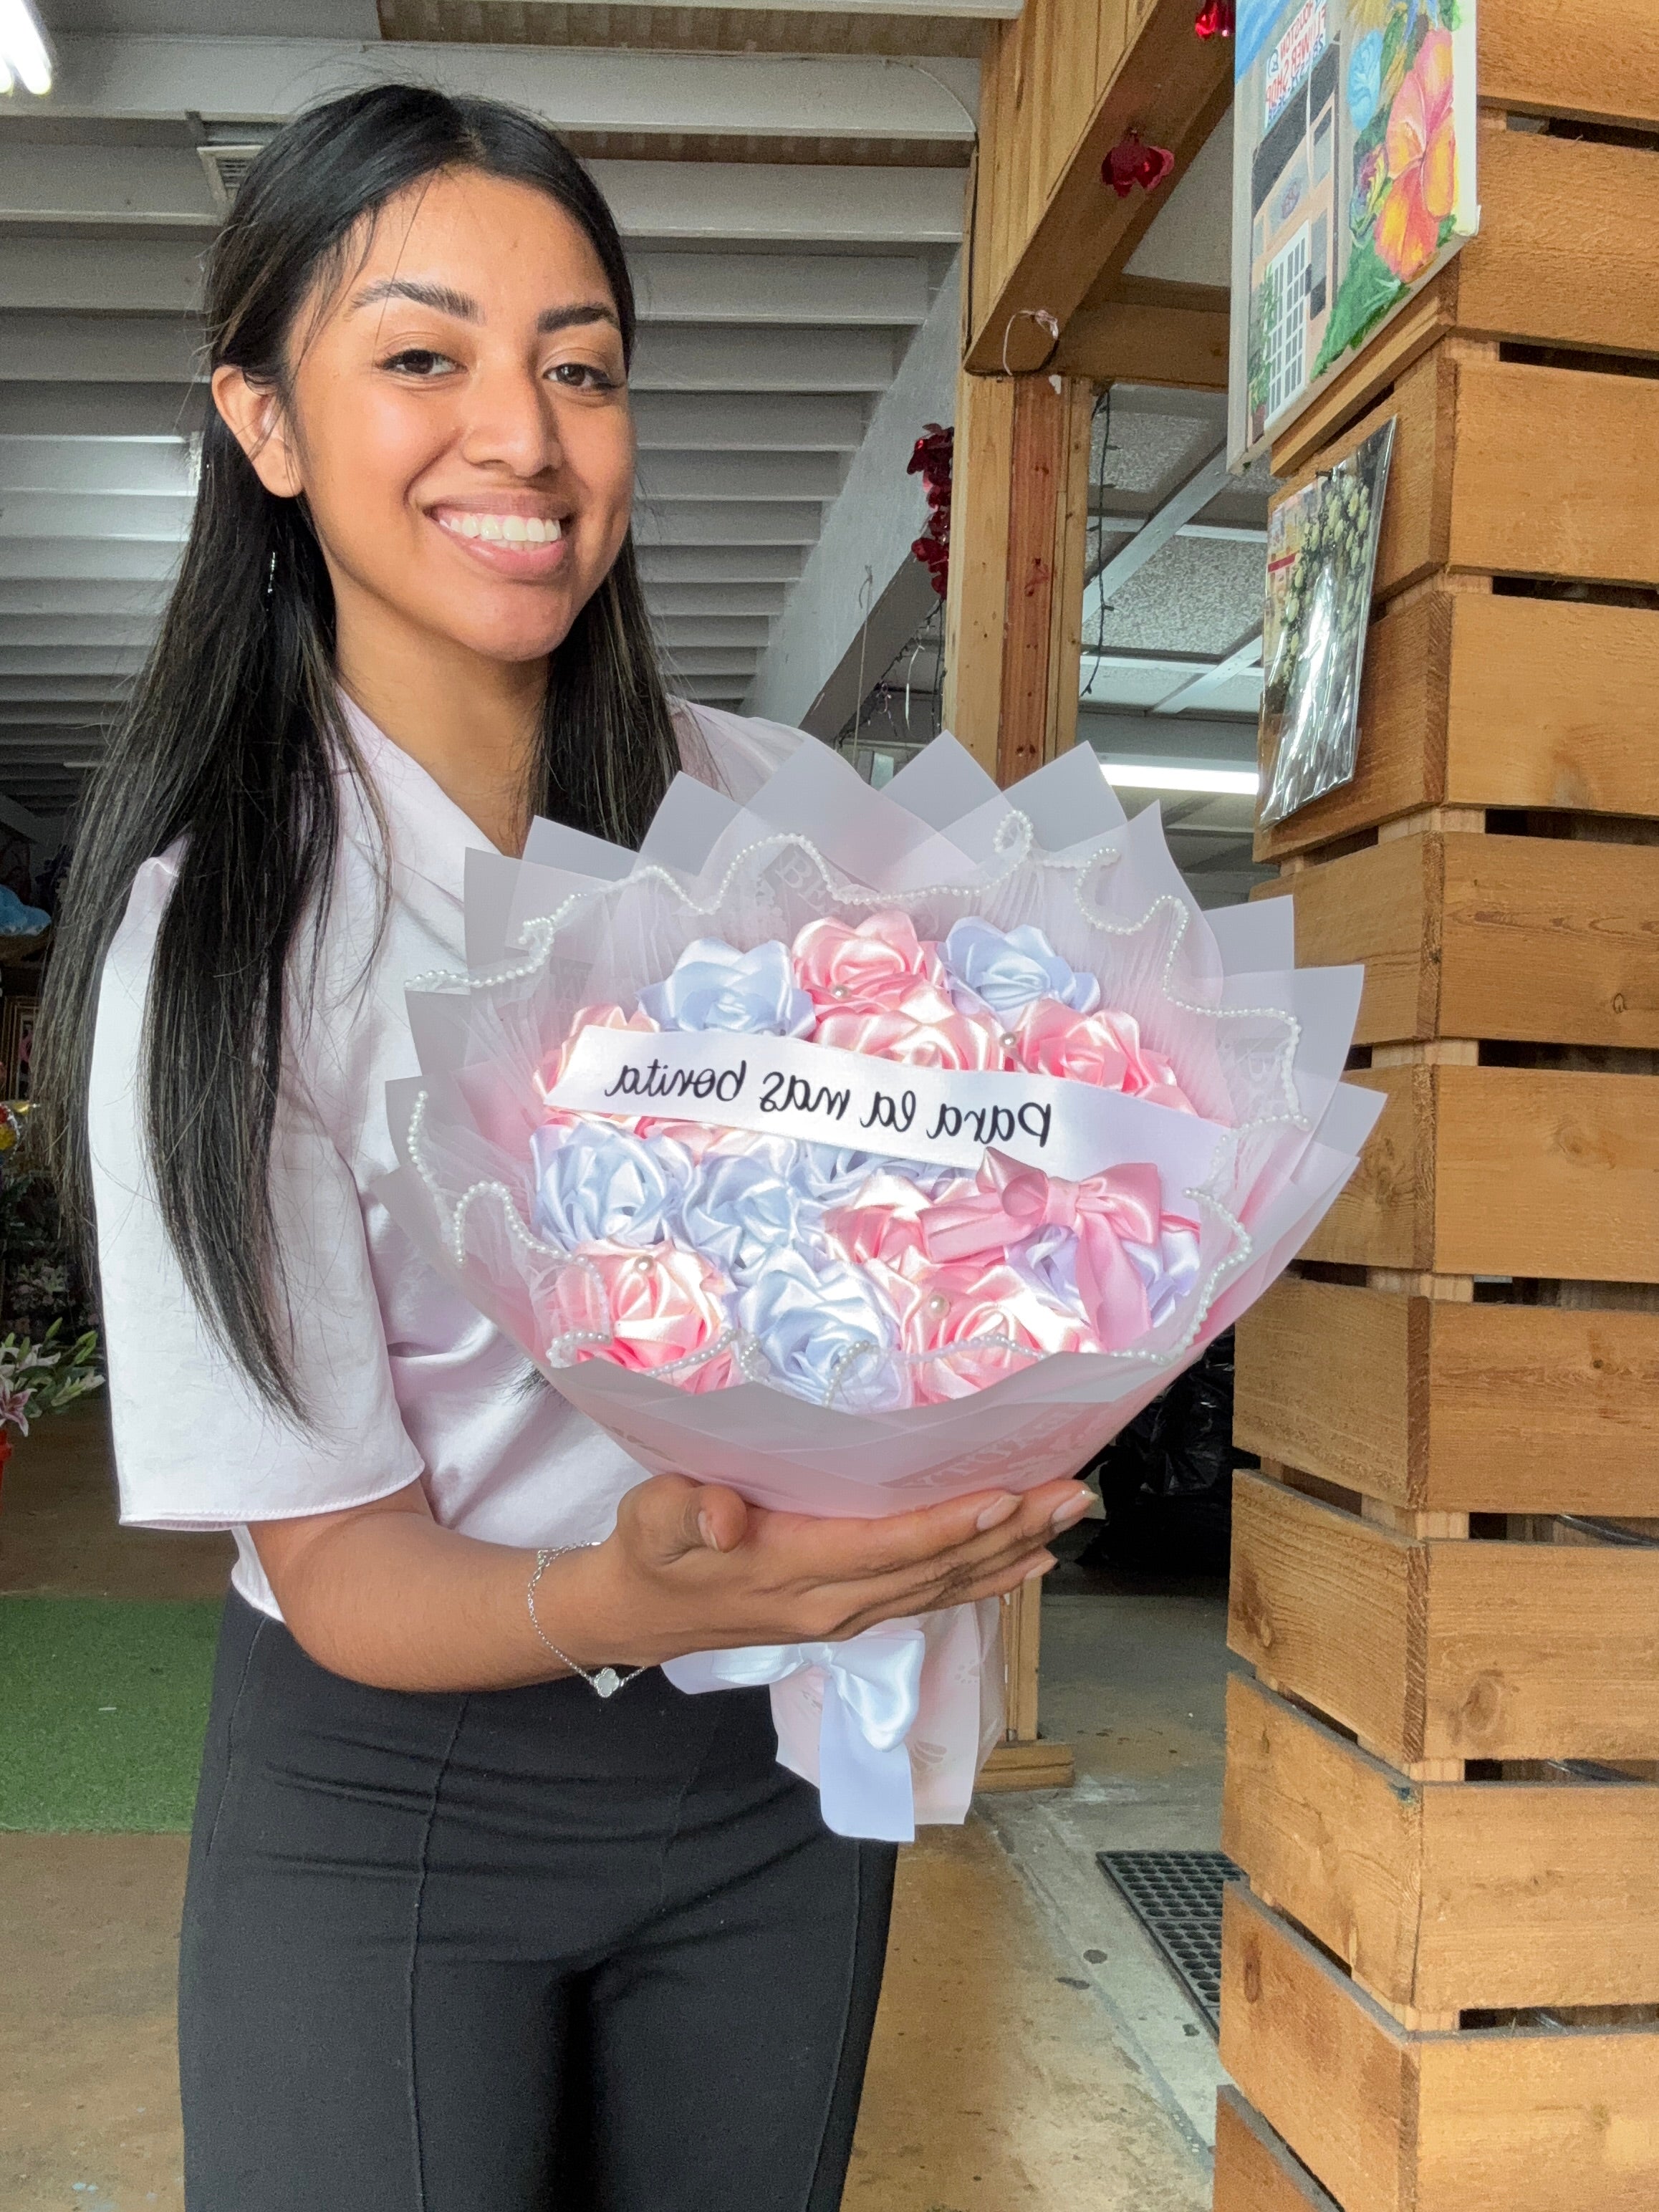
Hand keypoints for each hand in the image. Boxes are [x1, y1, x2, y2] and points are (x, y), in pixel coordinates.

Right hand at [551, 1472, 1093, 1666]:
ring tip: (1071, 1516)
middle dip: (1009, 1531)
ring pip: (943, 1585)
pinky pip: (930, 1598)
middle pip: (934, 1568)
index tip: (1004, 1499)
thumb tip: (724, 1514)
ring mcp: (847, 1615)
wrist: (636, 1615)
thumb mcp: (649, 1520)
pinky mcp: (851, 1615)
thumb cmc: (648, 1551)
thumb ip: (685, 1511)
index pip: (883, 1547)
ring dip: (1012, 1552)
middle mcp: (832, 1601)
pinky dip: (984, 1579)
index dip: (945, 1527)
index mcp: (789, 1569)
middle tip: (1074, 1493)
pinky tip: (1027, 1560)